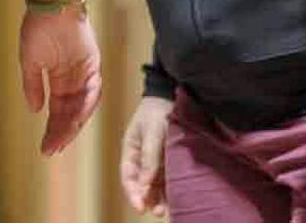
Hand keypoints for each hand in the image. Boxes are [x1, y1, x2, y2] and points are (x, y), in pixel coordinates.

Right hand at [19, 0, 102, 154]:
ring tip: (63, 138)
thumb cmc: (38, 28)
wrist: (51, 5)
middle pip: (70, 113)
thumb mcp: (29, 60)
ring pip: (83, 106)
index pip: (57, 111)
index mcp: (57, 80)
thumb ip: (32, 85)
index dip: (52, 129)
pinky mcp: (94, 64)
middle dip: (62, 132)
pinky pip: (94, 90)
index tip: (45, 148)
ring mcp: (85, 74)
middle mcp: (73, 81)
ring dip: (74, 123)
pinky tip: (75, 117)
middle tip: (53, 149)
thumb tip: (34, 109)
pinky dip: (86, 105)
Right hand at [120, 96, 173, 215]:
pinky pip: (168, 178)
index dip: (133, 193)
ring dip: (160, 197)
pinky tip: (177, 198)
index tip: (141, 207)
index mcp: (131, 150)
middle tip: (158, 212)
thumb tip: (146, 186)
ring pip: (156, 184)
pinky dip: (170, 189)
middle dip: (148, 199)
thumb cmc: (157, 112)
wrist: (172, 95)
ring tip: (167, 211)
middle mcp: (142, 158)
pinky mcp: (170, 160)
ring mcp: (157, 159)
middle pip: (142, 184)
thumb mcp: (152, 133)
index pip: (128, 176)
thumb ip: (150, 159)